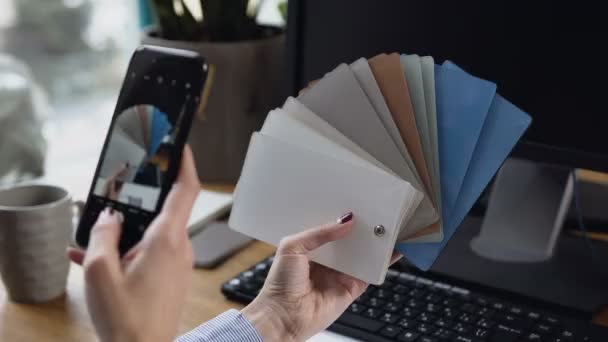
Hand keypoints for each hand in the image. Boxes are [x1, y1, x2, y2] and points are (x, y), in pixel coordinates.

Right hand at [68, 146, 199, 341]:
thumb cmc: (126, 321)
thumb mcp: (99, 272)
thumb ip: (101, 236)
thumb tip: (107, 218)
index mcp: (166, 240)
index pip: (185, 190)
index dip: (185, 163)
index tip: (180, 146)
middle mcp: (179, 249)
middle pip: (163, 211)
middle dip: (138, 204)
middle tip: (114, 199)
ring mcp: (177, 265)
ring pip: (152, 235)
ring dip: (126, 233)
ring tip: (94, 241)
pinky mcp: (171, 279)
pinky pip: (150, 255)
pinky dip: (128, 252)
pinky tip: (99, 260)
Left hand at [242, 213, 381, 341]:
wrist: (283, 316)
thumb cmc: (280, 285)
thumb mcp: (292, 247)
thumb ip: (319, 233)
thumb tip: (345, 221)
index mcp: (311, 247)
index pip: (330, 227)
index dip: (341, 217)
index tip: (354, 205)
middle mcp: (328, 260)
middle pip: (349, 240)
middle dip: (361, 228)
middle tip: (374, 212)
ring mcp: (341, 273)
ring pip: (363, 254)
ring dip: (374, 243)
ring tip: (386, 226)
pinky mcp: (352, 287)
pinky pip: (370, 273)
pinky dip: (380, 263)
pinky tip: (389, 250)